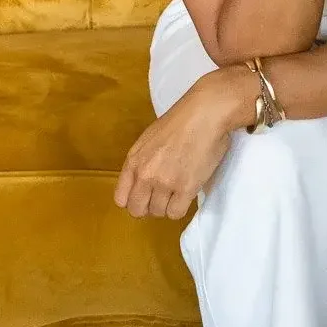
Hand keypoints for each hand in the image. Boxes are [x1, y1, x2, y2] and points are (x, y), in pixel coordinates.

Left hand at [113, 70, 246, 218]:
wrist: (205, 113)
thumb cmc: (180, 121)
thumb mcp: (149, 139)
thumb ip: (143, 162)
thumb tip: (145, 182)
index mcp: (133, 160)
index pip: (121, 199)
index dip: (134, 200)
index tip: (146, 195)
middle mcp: (144, 174)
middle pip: (137, 210)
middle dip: (150, 206)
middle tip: (164, 195)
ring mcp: (164, 183)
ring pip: (158, 213)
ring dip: (168, 204)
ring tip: (179, 188)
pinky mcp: (185, 188)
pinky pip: (176, 213)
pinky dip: (181, 206)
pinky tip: (187, 192)